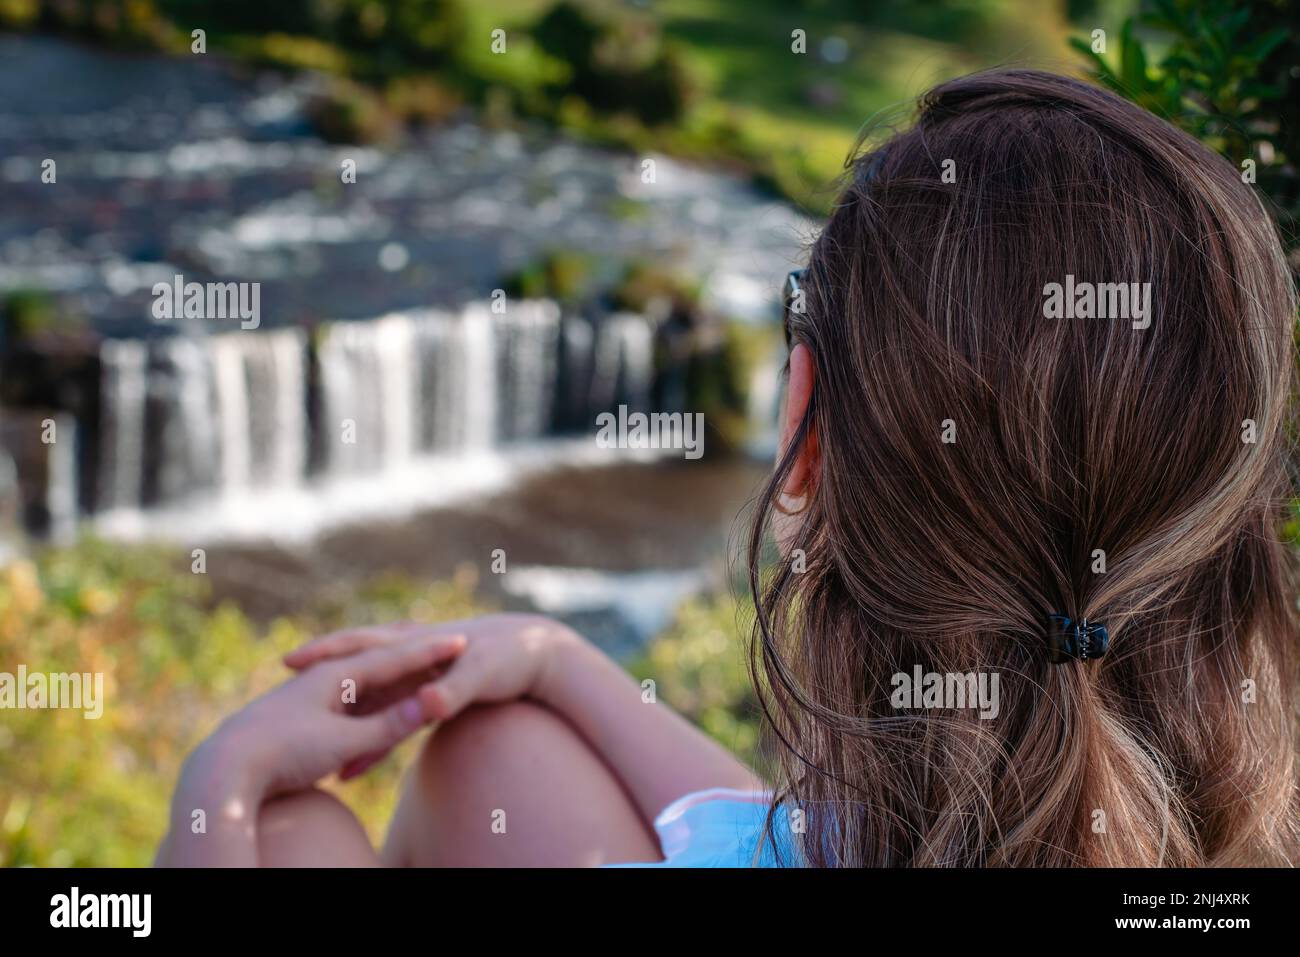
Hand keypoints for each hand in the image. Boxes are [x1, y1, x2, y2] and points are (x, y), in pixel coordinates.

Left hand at [200, 630, 466, 797]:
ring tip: (411, 672)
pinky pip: (339, 708)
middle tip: (447, 643)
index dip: (433, 651)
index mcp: (339, 675)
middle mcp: (324, 678)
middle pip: (379, 662)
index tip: (464, 642)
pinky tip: (359, 716)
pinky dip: (359, 709)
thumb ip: (391, 724)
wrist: (221, 771)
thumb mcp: (345, 741)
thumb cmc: (285, 753)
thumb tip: (432, 704)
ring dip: (386, 680)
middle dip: (412, 655)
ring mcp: (307, 696)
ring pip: (358, 683)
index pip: (397, 658)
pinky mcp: (295, 719)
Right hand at [285, 613, 578, 723]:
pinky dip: (375, 738)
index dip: (324, 651)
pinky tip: (358, 766)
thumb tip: (428, 707)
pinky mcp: (433, 692)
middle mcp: (412, 655)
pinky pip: (393, 715)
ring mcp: (420, 674)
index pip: (359, 645)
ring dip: (344, 722)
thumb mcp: (481, 678)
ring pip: (370, 699)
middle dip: (320, 681)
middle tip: (280, 694)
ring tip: (307, 751)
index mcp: (416, 644)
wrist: (542, 654)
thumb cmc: (512, 659)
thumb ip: (452, 693)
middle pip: (356, 669)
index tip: (288, 661)